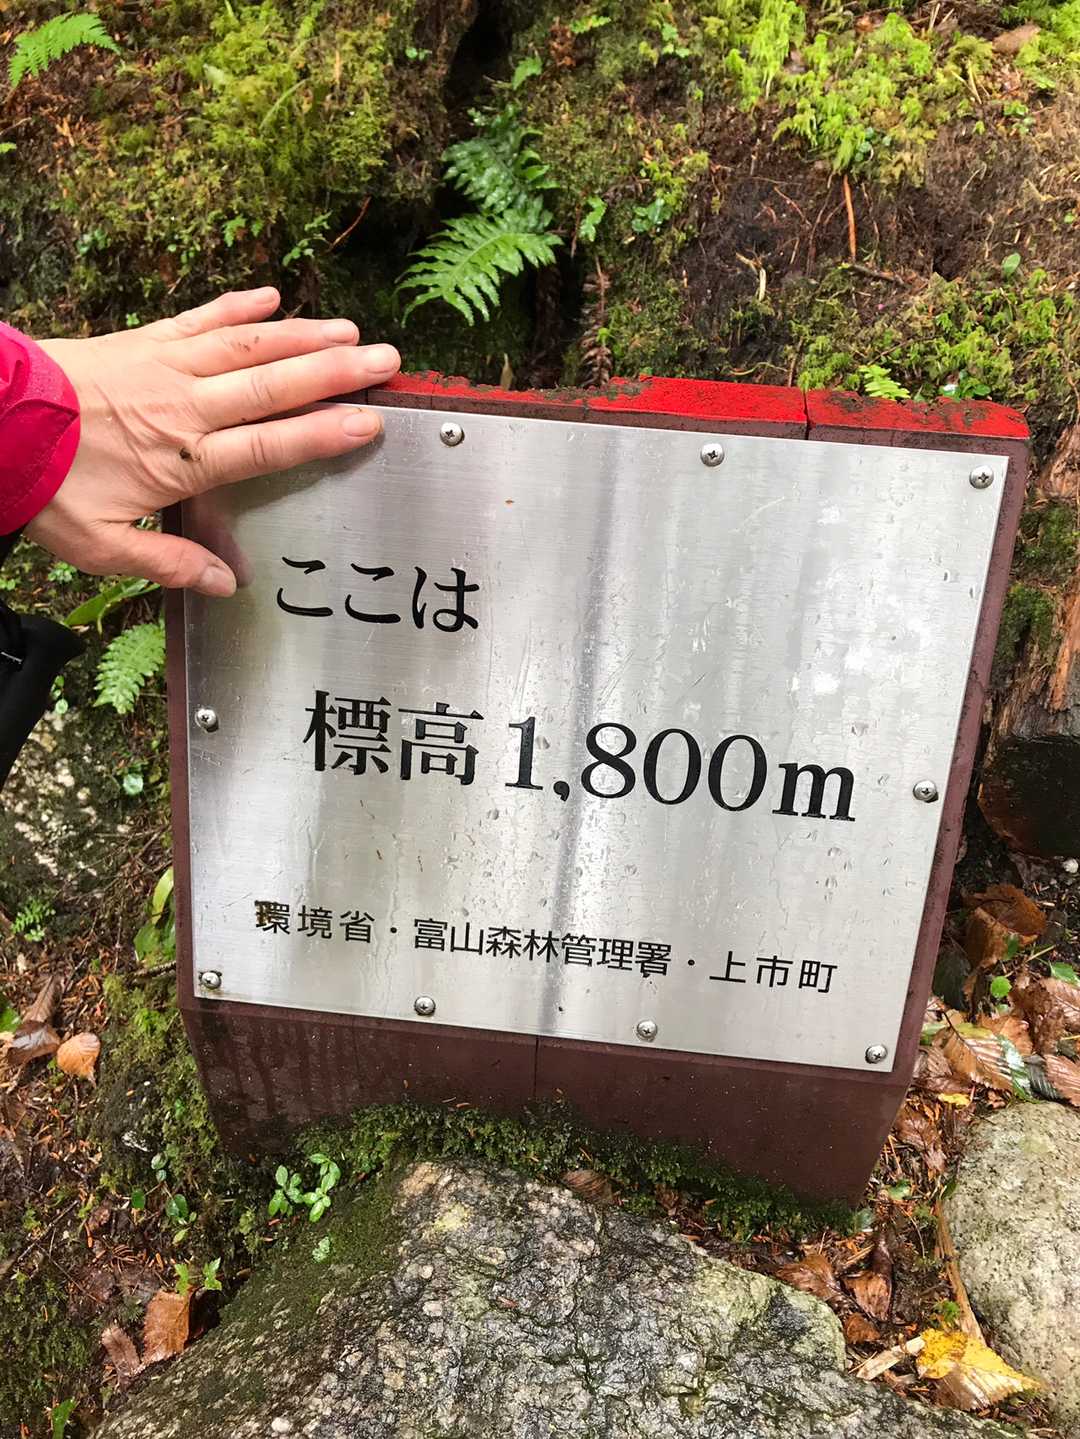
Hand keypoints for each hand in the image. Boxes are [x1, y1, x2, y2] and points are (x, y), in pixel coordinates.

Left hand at [27, 287, 399, 596]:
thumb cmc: (46, 484)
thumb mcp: (101, 545)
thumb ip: (168, 563)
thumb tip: (223, 584)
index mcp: (183, 460)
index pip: (268, 446)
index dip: (321, 434)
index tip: (367, 424)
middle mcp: (185, 407)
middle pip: (272, 387)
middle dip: (334, 372)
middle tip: (385, 361)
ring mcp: (166, 366)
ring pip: (247, 346)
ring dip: (303, 336)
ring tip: (351, 330)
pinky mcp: (144, 341)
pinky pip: (200, 319)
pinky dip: (238, 307)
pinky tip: (273, 297)